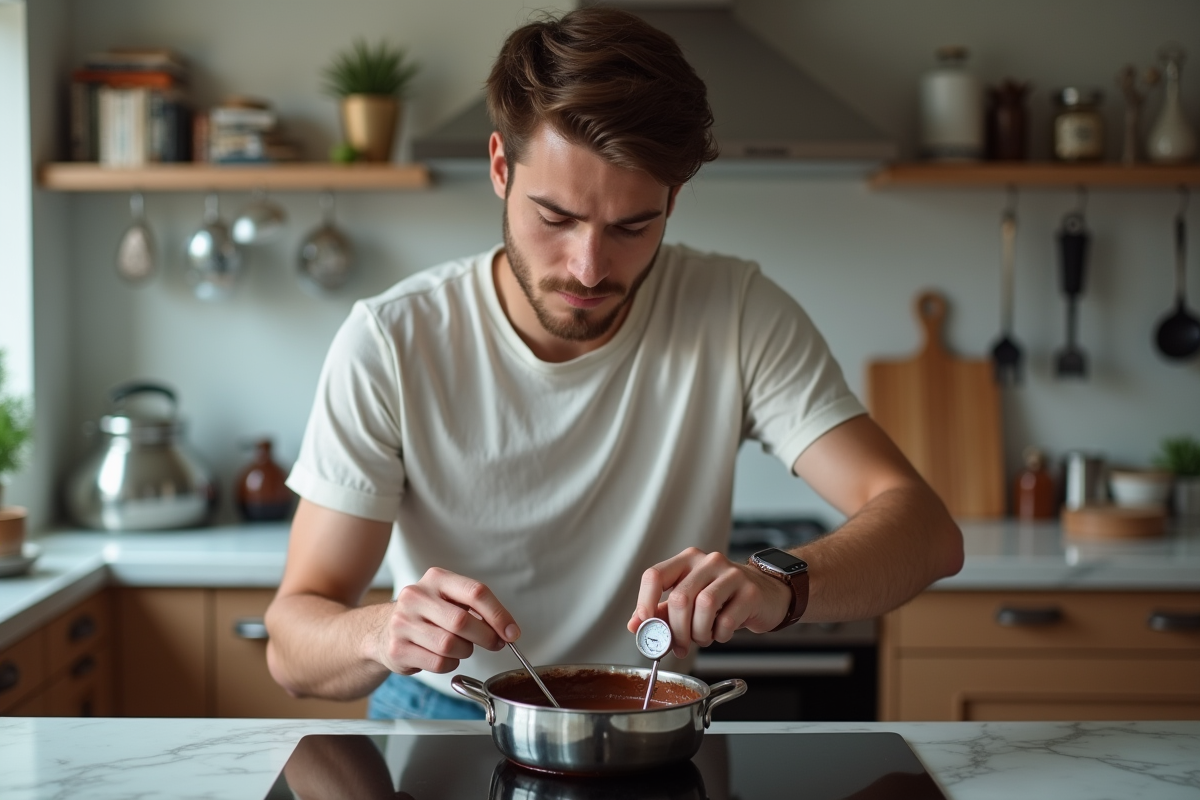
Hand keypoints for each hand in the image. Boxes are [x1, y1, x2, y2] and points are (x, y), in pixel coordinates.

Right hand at [372, 568, 519, 674]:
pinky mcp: (397, 648)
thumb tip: (507, 630)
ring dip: (465, 651)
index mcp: (436, 578)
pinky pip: (438, 663)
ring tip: (462, 647)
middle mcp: (416, 596)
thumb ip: (478, 609)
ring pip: (450, 645)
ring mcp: (403, 622)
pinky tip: (445, 656)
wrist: (383, 630)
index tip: (512, 632)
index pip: (476, 592)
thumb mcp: (450, 600)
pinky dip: (450, 664)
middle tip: (495, 644)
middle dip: (486, 637)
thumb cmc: (428, 615)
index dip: (499, 614)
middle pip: (463, 621)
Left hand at [627, 548, 792, 657]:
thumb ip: (661, 612)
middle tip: (679, 646)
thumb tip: (635, 625)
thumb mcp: (690, 601)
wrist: (766, 595)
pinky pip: (726, 620)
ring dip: (698, 633)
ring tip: (703, 638)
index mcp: (687, 560)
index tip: (643, 625)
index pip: (655, 575)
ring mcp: (731, 574)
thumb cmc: (723, 599)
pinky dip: (719, 634)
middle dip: (676, 630)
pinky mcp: (750, 592)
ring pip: (703, 606)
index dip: (645, 602)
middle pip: (680, 597)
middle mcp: (708, 562)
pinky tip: (721, 633)